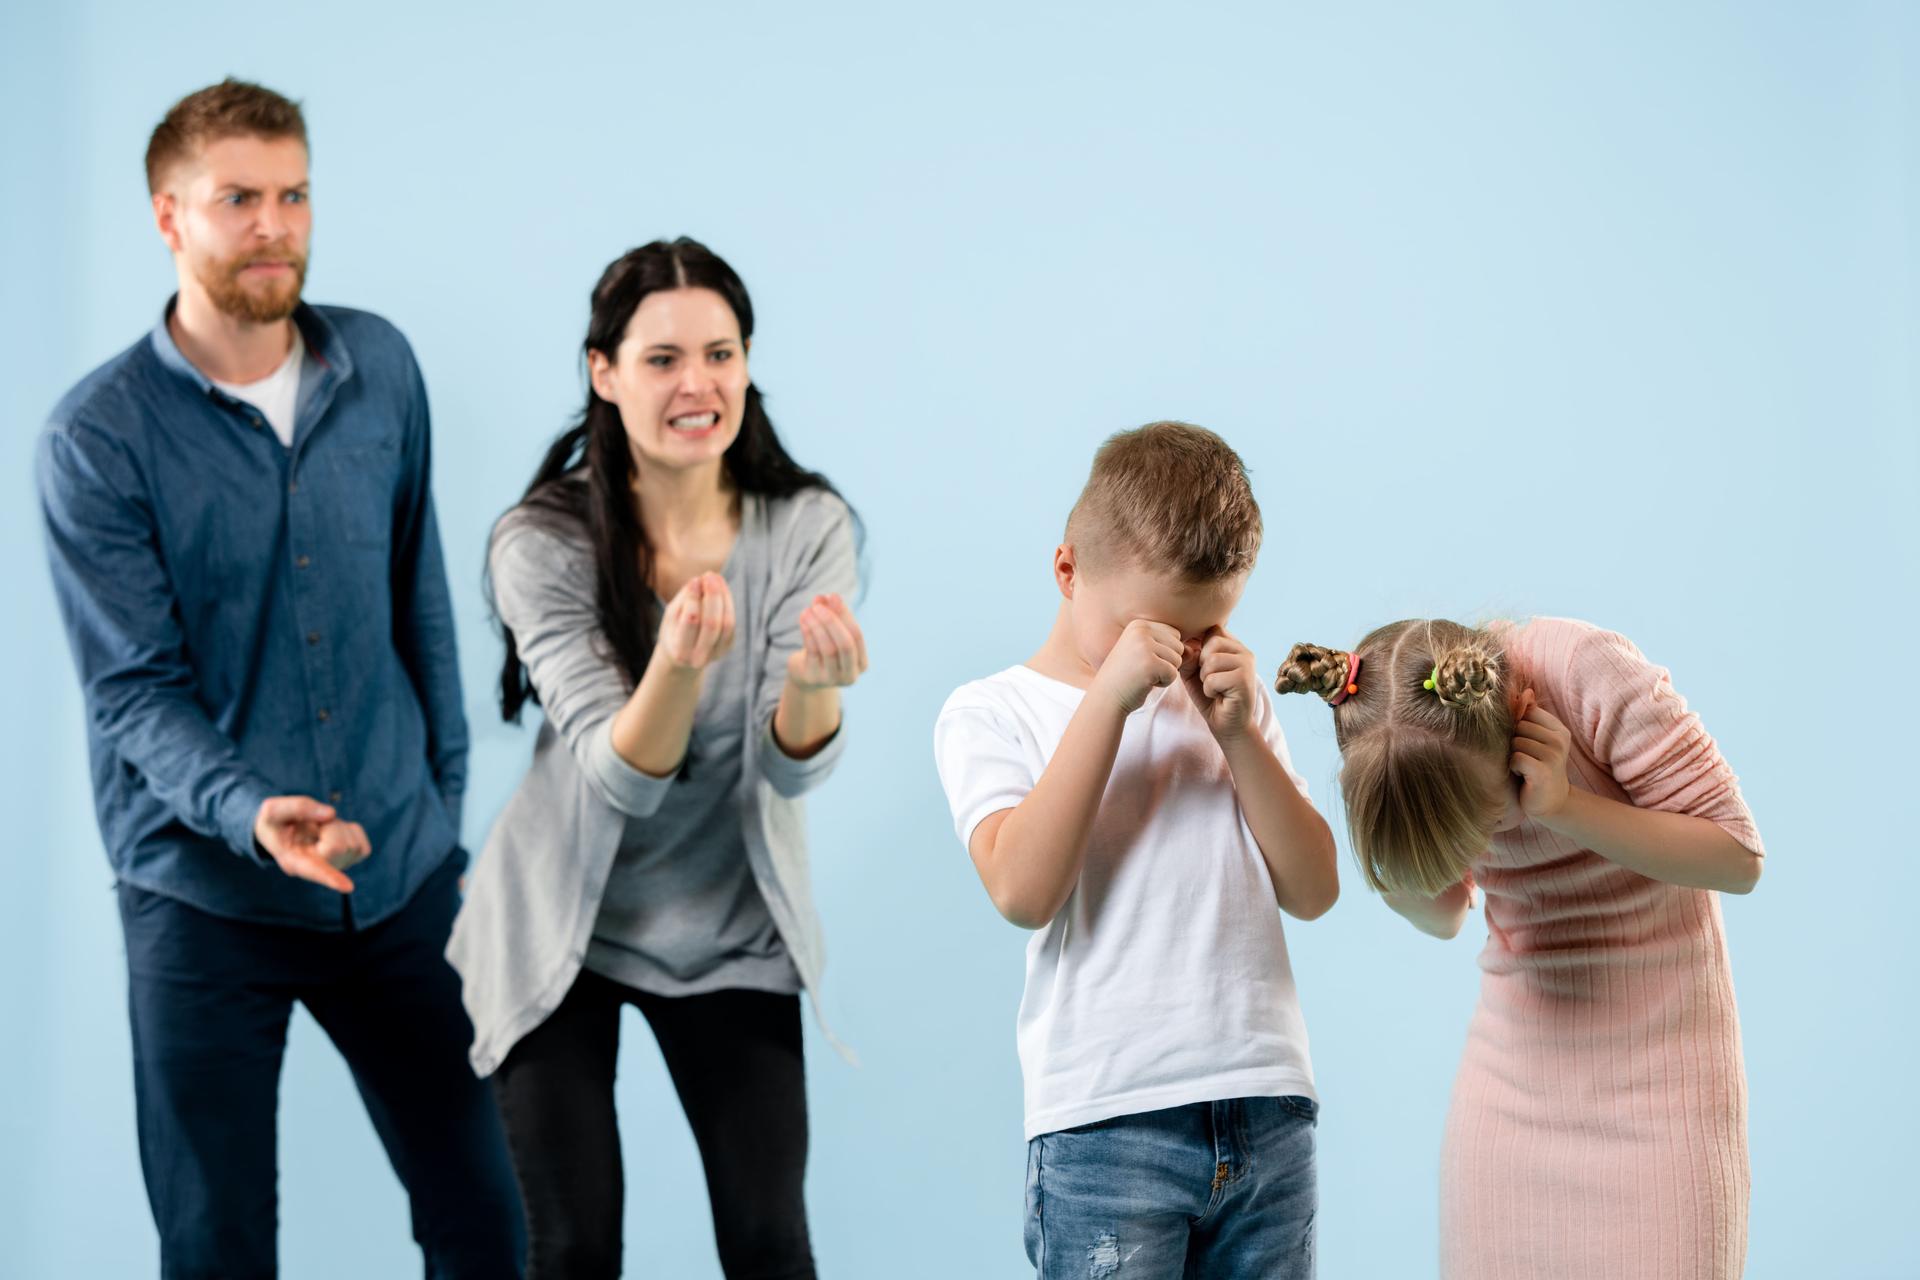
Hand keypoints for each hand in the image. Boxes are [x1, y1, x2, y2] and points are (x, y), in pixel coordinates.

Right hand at [253, 796, 370, 893]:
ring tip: (318, 829)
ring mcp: (334, 867)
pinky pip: (360, 840)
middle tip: (312, 825)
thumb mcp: (273, 809)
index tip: (348, 887)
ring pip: (351, 843)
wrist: (282, 829)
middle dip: (329, 827)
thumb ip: (298, 807)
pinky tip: (333, 832)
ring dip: (337, 827)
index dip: (330, 877)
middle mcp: (315, 869)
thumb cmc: (275, 822)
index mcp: (292, 861)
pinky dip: (349, 829)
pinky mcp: (350, 859)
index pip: (314, 870)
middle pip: (338, 847)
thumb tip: (331, 814)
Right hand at [656, 572, 735, 670]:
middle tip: (709, 575)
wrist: (683, 656)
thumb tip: (700, 580)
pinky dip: (728, 603)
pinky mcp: (727, 647)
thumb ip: (684, 600)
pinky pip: (731, 623)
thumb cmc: (674, 631)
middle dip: (712, 596)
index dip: (693, 599)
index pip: (691, 621)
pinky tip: (722, 588)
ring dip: (723, 597)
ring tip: (716, 578)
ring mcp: (716, 654)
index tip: (694, 580)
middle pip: (712, 623)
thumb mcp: (671, 617)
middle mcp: (700, 658)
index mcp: (681, 652)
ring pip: (726, 623)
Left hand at [786, 593, 868, 690]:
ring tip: (807, 610)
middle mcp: (850, 675)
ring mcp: (832, 679)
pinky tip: (803, 620)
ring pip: (828, 648)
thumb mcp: (831, 633)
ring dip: (817, 625)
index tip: (832, 596)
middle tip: (818, 605)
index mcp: (861, 663)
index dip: (845, 614)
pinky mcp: (813, 678)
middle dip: (832, 621)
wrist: (806, 676)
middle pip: (845, 644)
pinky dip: (808, 633)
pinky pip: (812, 652)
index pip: (856, 634)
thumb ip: (832, 614)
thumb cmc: (823, 650)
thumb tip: (827, 597)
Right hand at [1092, 619, 1183, 713]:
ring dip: (1165, 673)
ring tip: (1144, 675)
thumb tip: (1195, 650)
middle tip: (1144, 670)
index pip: (1173, 634)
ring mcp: (1144, 646)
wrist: (1106, 697)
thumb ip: (1170, 648)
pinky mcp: (1149, 664)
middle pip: (1178, 645)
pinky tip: (1145, 683)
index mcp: (1139, 624)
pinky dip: (1163, 683)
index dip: (1165, 652)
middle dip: (1167, 662)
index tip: (1144, 660)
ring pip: (1178, 659)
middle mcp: (1141, 630)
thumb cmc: (1128, 677)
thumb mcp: (1147, 655)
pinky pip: (1173, 673)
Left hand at [1180, 628, 1259, 740]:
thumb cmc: (1210, 696)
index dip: (1200, 645)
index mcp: (1234, 646)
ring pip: (1211, 660)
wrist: (1227, 724)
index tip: (1200, 664)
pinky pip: (1213, 678)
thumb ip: (1188, 656)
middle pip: (1212, 642)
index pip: (1213, 629)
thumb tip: (1185, 647)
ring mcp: (1247, 665)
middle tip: (1211, 681)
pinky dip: (1210, 690)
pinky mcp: (1244, 680)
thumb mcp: (1193, 672)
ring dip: (1206, 679)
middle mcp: (1244, 651)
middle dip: (1202, 664)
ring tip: (1216, 689)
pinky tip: (1220, 696)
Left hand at [1509, 689, 1572, 819]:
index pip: (1526, 711)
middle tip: (1525, 759)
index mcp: (1558, 729)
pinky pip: (1515, 758)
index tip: (1526, 743)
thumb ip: (1529, 716)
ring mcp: (1554, 755)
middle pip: (1518, 726)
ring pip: (1515, 742)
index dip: (1517, 726)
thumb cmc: (1537, 768)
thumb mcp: (1534, 740)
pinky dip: (1513, 767)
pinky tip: (1523, 775)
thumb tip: (1525, 691)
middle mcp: (1559, 739)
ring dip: (1513, 756)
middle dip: (1513, 742)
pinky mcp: (1544, 770)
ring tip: (1525, 768)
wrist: (1550, 802)